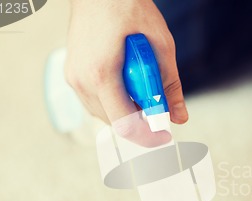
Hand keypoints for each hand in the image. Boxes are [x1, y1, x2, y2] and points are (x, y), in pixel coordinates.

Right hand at [65, 0, 187, 144]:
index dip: (147, 137)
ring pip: (104, 115)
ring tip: (142, 86)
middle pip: (115, 123)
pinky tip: (127, 83)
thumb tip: (179, 116)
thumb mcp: (160, 45)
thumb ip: (170, 85)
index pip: (124, 124)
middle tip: (158, 104)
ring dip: (127, 112)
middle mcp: (82, 81)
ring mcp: (74, 78)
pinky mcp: (72, 74)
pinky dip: (115, 102)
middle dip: (140, 122)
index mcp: (102, 74)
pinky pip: (96, 102)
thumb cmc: (128, 7)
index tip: (164, 137)